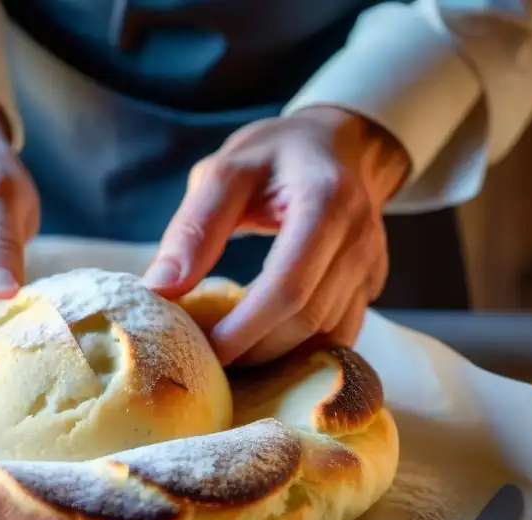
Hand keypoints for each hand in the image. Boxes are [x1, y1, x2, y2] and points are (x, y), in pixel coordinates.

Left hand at [144, 106, 409, 366]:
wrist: (335, 145)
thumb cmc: (273, 157)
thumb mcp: (225, 172)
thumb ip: (194, 227)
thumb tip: (159, 289)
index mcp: (326, 201)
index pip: (288, 284)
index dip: (246, 327)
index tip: (206, 350)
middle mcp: (360, 236)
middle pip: (309, 317)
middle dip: (256, 348)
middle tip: (209, 361)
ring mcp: (372, 264)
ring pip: (328, 334)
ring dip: (277, 356)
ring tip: (231, 359)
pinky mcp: (372, 285)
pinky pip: (340, 334)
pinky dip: (300, 351)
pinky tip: (264, 351)